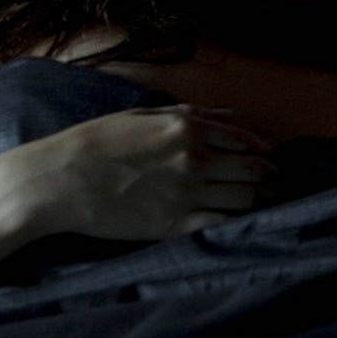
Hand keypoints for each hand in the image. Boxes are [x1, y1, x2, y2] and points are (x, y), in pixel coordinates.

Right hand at [5, 105, 274, 241]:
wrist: (59, 181)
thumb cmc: (95, 143)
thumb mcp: (143, 115)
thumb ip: (191, 114)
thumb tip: (230, 114)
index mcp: (187, 128)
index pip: (245, 141)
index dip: (263, 152)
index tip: (270, 160)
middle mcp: (194, 158)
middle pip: (252, 170)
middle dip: (269, 177)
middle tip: (277, 184)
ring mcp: (187, 193)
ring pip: (245, 197)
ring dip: (260, 199)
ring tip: (265, 202)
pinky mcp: (175, 223)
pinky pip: (222, 223)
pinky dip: (238, 221)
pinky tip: (241, 220)